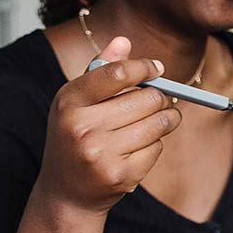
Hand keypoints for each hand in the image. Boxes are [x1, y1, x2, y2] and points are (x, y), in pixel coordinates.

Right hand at [34, 37, 181, 214]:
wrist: (67, 192)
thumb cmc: (75, 137)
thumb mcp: (77, 102)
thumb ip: (101, 70)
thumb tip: (123, 40)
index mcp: (69, 101)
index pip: (118, 73)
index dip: (145, 68)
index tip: (157, 69)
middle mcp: (81, 126)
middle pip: (148, 98)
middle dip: (159, 98)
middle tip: (155, 103)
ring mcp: (100, 153)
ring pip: (160, 123)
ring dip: (165, 121)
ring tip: (152, 124)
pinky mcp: (120, 174)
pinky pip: (158, 148)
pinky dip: (154, 146)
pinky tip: (136, 150)